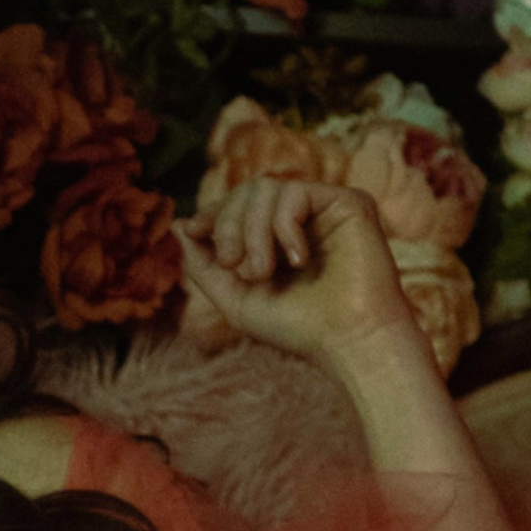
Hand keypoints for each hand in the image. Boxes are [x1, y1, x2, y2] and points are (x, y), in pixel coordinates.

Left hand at [173, 178, 417, 367]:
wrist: (350, 342)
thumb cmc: (298, 327)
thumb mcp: (235, 299)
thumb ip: (204, 264)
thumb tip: (180, 225)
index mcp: (276, 237)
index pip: (235, 205)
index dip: (213, 213)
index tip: (195, 230)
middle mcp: (301, 218)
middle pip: (246, 191)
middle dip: (229, 226)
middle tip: (237, 266)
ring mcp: (324, 209)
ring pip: (265, 188)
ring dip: (253, 231)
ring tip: (264, 272)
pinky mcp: (349, 202)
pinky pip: (295, 192)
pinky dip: (284, 226)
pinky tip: (298, 259)